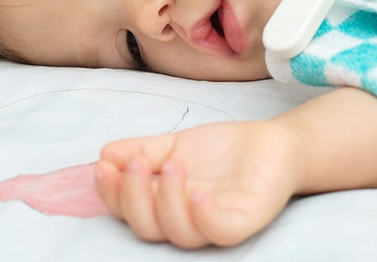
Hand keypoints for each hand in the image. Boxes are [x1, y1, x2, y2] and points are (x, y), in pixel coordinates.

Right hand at [95, 120, 303, 247]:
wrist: (272, 142)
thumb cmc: (223, 150)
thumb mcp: (174, 145)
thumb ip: (141, 150)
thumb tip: (104, 154)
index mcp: (164, 206)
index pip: (128, 211)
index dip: (112, 193)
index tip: (104, 165)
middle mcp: (186, 221)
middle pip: (148, 228)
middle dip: (135, 197)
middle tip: (137, 164)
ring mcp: (214, 224)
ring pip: (180, 233)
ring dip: (167, 201)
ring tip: (174, 164)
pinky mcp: (243, 222)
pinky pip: (219, 231)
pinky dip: (203, 215)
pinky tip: (197, 191)